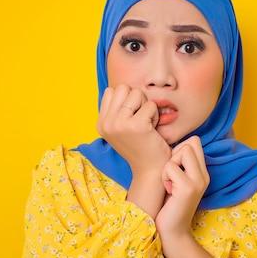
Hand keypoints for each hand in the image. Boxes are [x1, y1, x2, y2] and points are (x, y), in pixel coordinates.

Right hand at [97, 84, 170, 218]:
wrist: (151, 170)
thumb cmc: (140, 146)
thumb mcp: (121, 128)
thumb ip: (117, 110)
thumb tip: (121, 88)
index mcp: (101, 123)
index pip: (111, 91)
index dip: (126, 99)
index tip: (131, 117)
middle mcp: (106, 123)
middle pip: (123, 88)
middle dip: (136, 100)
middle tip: (140, 118)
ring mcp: (119, 124)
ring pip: (137, 93)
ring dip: (146, 106)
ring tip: (146, 123)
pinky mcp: (136, 125)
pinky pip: (150, 105)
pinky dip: (155, 115)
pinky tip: (153, 129)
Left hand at [156, 136, 209, 238]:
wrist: (172, 232)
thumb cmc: (169, 205)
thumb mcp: (177, 181)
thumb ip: (180, 164)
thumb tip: (169, 144)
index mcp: (203, 172)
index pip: (195, 141)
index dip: (180, 148)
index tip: (173, 166)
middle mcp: (204, 175)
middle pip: (190, 143)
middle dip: (174, 154)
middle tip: (170, 175)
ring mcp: (198, 181)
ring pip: (182, 152)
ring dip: (168, 166)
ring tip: (169, 183)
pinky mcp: (188, 188)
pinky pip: (170, 166)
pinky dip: (164, 177)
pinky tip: (168, 190)